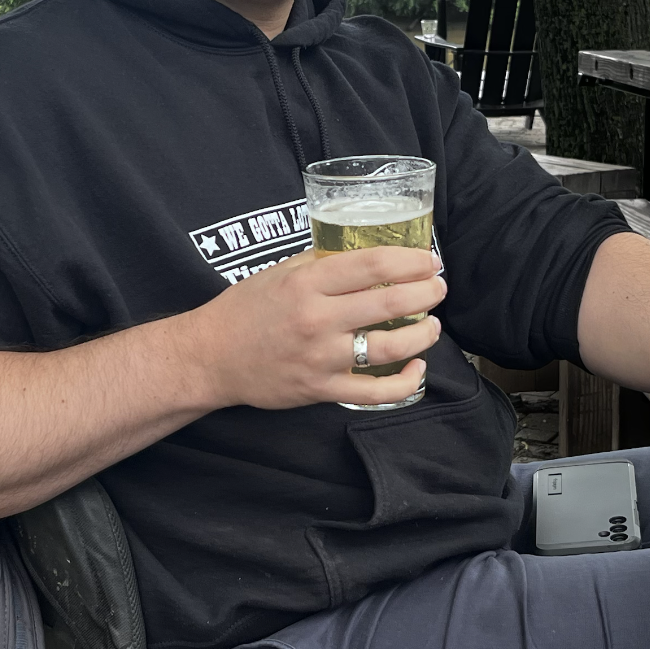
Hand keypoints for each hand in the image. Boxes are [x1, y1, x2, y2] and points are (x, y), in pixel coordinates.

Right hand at [185, 247, 444, 410]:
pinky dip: (403, 383)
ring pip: (389, 347)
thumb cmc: (245, 309)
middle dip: (426, 293)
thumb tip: (366, 256)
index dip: (410, 261)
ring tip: (433, 325)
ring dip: (422, 335)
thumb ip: (321, 264)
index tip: (429, 260)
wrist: (210, 357)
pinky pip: (373, 392)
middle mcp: (318, 319)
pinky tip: (416, 368)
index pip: (373, 265)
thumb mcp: (280, 273)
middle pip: (389, 303)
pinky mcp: (322, 389)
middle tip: (439, 288)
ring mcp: (322, 357)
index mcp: (308, 283)